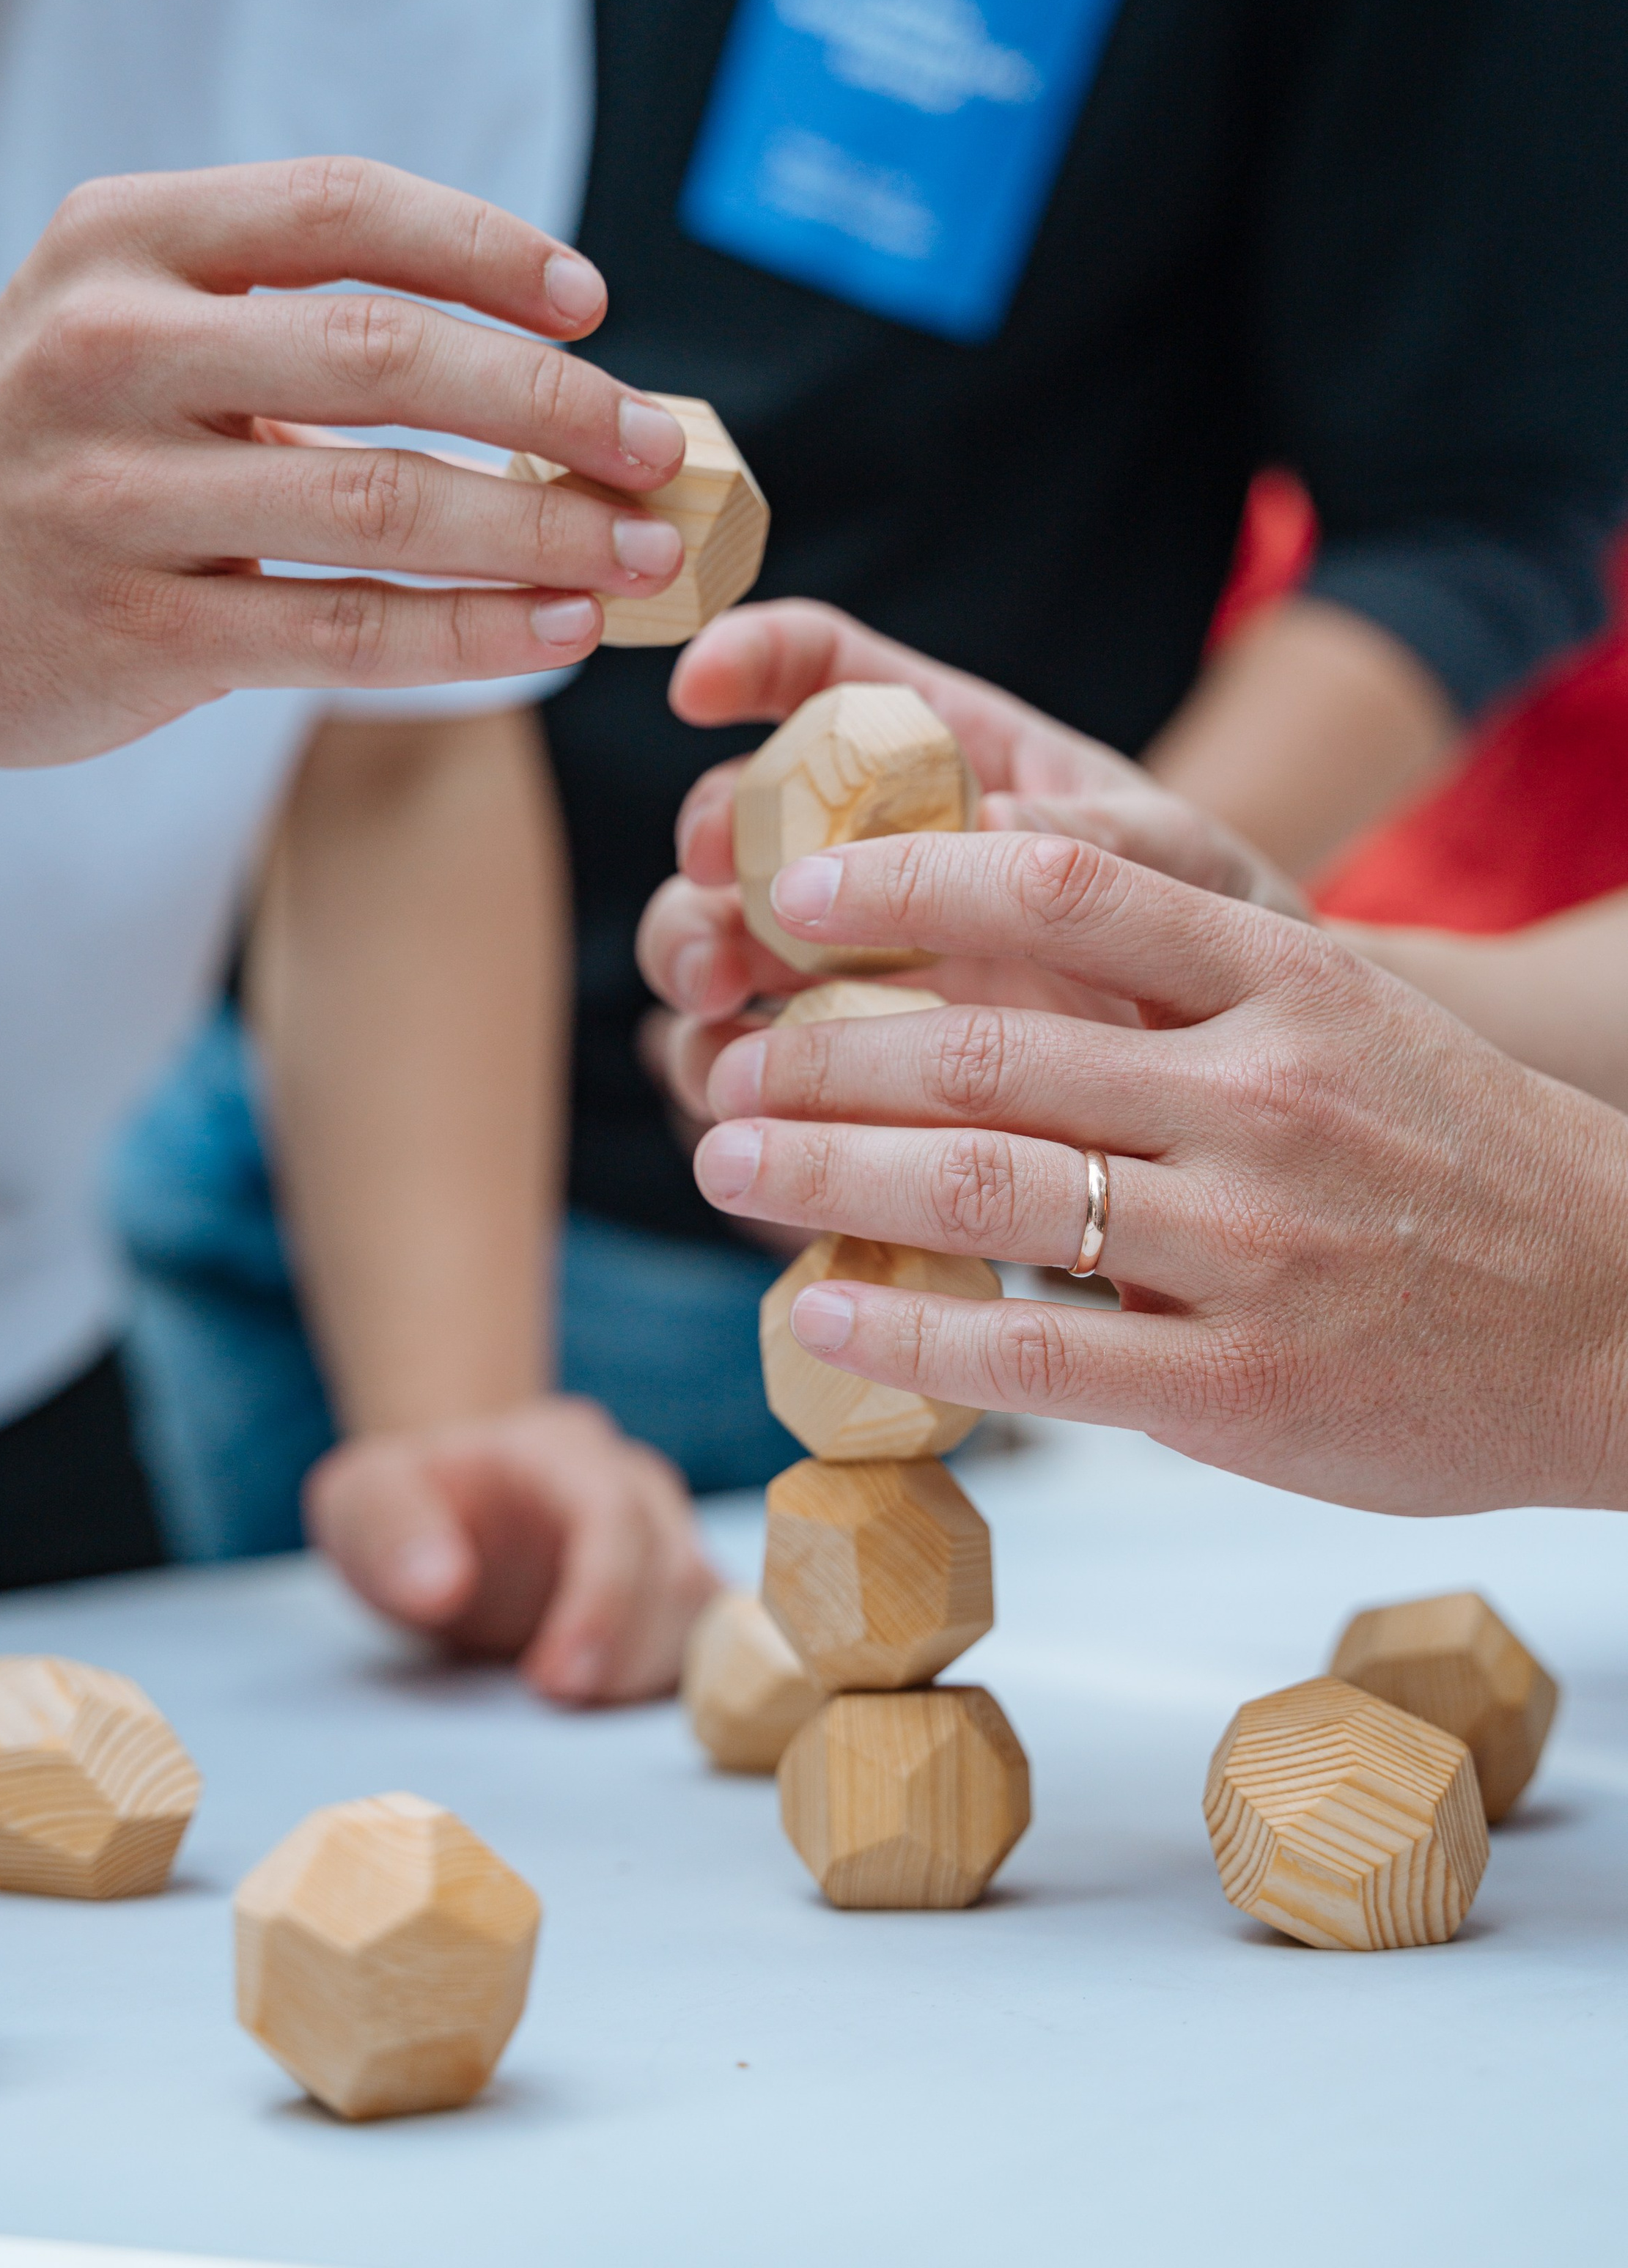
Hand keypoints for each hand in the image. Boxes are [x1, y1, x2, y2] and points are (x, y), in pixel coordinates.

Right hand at [0, 157, 689, 798]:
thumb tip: (530, 368)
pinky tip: (556, 627)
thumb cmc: (48, 447)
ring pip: (381, 511)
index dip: (487, 249)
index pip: (340, 210)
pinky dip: (471, 634)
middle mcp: (109, 353)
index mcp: (121, 242)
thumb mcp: (122, 324)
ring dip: (540, 533)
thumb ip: (284, 321)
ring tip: (644, 549)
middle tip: (660, 445)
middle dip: (553, 406)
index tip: (589, 304)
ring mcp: (117, 499)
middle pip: (388, 358)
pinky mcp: (138, 635)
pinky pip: (343, 634)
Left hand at [302, 1397, 717, 1703]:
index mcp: (561, 1449)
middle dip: (622, 1654)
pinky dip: (670, 1678)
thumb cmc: (408, 1499)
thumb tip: (440, 1587)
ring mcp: (666, 1530)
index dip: (600, 1603)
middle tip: (550, 1702)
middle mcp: (633, 1481)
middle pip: (675, 1569)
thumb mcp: (364, 1499)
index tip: (555, 1683)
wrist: (449, 1498)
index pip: (614, 1515)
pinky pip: (709, 1635)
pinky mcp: (675, 1583)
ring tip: (569, 1696)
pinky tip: (608, 1697)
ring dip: (645, 1673)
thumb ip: (392, 1532)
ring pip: (704, 1610)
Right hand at [637, 600, 1304, 1114]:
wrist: (1244, 1088)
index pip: (825, 676)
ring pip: (711, 942)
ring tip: (718, 998)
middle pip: (736, 819)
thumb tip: (988, 813)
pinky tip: (739, 1100)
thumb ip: (1093, 834)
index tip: (701, 686)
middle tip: (716, 885)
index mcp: (945, 759)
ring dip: (692, 958)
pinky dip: (717, 1080)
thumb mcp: (1182, 866)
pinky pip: (737, 1070)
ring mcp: (842, 966)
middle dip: (706, 845)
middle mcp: (871, 857)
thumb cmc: (1215, 937)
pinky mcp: (834, 1075)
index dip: (754, 660)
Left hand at [691, 827, 1627, 1516]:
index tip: (798, 891)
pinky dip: (903, 1332)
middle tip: (729, 1055)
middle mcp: (1260, 1098)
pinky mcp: (1240, 1387)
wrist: (1621, 1318)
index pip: (1063, 892)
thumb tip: (980, 963)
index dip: (906, 880)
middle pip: (984, 1049)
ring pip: (982, 1192)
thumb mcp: (1348, 1021)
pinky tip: (816, 1314)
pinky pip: (1031, 1354)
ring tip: (729, 1158)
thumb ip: (1188, 992)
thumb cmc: (1461, 1162)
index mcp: (1287, 983)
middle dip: (822, 1050)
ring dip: (822, 1175)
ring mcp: (1250, 1248)